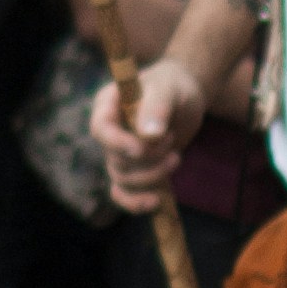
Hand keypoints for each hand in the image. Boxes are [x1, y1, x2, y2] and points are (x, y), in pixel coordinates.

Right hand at [90, 57, 203, 208]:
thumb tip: (149, 135)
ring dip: (153, 175)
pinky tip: (155, 202)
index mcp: (107, 106)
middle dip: (148, 157)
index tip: (140, 148)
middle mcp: (108, 132)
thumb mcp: (169, 89)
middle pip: (115, 159)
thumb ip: (158, 106)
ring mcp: (119, 153)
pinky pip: (124, 193)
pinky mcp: (134, 169)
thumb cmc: (174, 85)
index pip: (101, 130)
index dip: (118, 143)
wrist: (185, 97)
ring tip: (177, 157)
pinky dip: (136, 202)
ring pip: (123, 178)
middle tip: (171, 139)